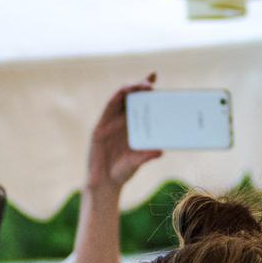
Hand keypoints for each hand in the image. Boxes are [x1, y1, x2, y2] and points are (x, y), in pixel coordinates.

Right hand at [86, 77, 163, 192]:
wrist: (105, 184)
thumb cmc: (122, 172)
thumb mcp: (137, 162)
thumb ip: (147, 156)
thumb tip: (161, 150)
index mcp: (133, 126)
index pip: (141, 103)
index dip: (146, 89)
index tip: (155, 78)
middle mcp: (122, 121)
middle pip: (131, 97)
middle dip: (140, 85)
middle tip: (151, 81)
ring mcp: (110, 123)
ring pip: (119, 99)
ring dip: (128, 89)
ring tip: (139, 85)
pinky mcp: (100, 128)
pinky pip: (108, 109)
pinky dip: (115, 99)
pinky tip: (123, 92)